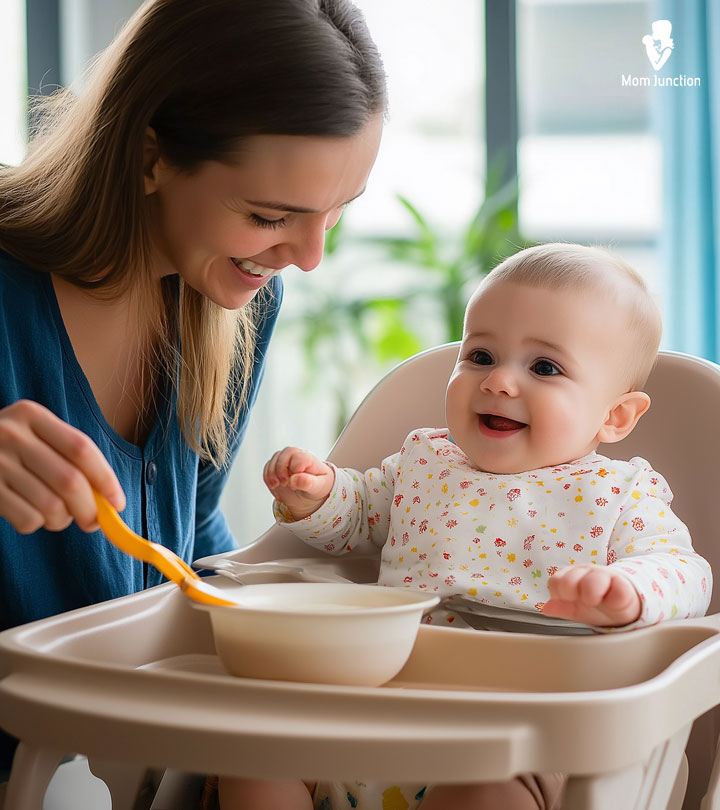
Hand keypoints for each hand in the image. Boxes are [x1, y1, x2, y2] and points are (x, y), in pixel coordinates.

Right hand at [0, 400, 125, 533]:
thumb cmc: (11, 446)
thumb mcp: (36, 435)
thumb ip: (70, 458)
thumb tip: (109, 500)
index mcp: (32, 415)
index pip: (81, 448)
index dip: (106, 479)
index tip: (118, 502)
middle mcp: (10, 434)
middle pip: (69, 481)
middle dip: (90, 509)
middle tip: (94, 521)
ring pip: (50, 506)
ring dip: (63, 520)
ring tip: (59, 516)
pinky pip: (26, 519)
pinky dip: (37, 524)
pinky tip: (31, 513)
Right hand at [263, 446, 333, 519]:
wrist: (310, 494)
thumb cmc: (318, 487)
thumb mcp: (318, 487)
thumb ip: (308, 482)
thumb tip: (294, 479)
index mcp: (309, 458)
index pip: (298, 457)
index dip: (294, 469)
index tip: (295, 483)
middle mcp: (296, 456)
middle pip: (284, 454)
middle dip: (281, 470)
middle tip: (285, 484)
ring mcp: (285, 461)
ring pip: (273, 461)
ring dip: (272, 475)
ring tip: (279, 486)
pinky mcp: (276, 467)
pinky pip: (267, 468)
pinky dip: (268, 480)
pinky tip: (276, 488)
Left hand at [543, 565, 641, 626]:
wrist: (624, 604)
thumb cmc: (598, 604)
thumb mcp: (576, 608)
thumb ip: (561, 607)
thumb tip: (546, 608)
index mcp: (572, 578)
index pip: (556, 581)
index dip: (558, 593)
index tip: (566, 600)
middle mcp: (586, 574)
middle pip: (570, 579)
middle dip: (571, 591)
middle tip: (579, 600)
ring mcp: (605, 577)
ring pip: (593, 579)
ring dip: (591, 592)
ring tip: (594, 601)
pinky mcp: (624, 587)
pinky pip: (618, 589)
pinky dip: (613, 597)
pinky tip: (611, 602)